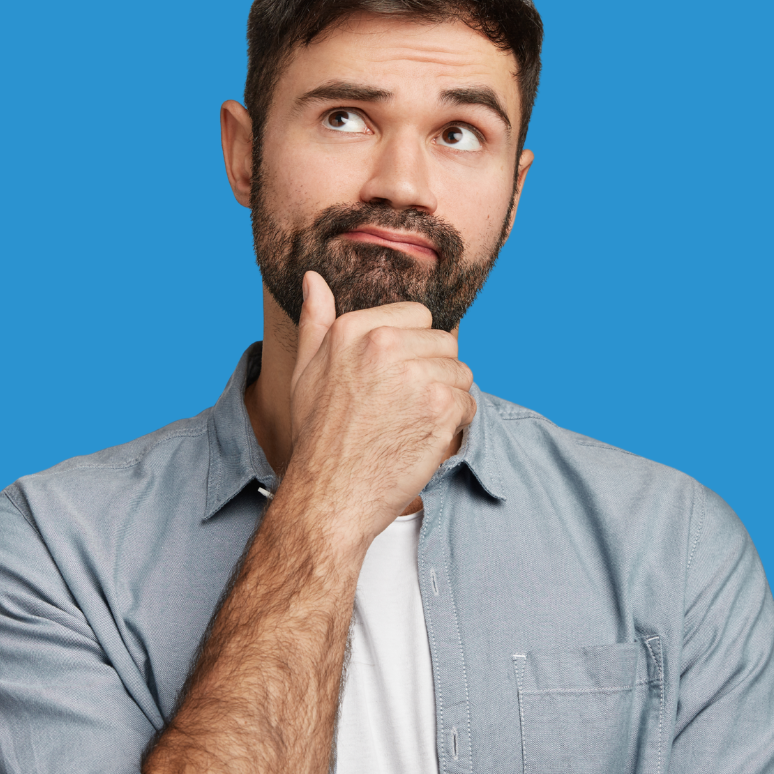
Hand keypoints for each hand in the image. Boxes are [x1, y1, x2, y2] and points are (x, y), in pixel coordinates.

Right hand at [282, 271, 474, 544]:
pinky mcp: (440, 408)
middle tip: (401, 408)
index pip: (417, 315)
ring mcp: (415, 375)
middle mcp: (384, 344)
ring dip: (446, 398)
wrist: (329, 496)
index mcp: (353, 329)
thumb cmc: (317, 437)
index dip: (411, 348)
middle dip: (432, 373)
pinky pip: (468, 403)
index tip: (392, 379)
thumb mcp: (305, 372)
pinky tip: (423, 438)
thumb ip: (315, 321)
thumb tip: (314, 278)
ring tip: (412, 423)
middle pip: (444, 341)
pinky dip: (454, 425)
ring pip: (460, 371)